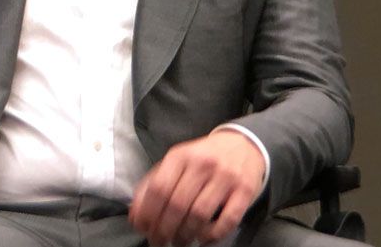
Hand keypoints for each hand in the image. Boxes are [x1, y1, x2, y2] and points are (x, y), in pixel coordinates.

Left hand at [128, 130, 264, 245]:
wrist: (242, 144)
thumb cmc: (203, 157)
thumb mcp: (177, 161)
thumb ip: (154, 182)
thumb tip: (136, 213)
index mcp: (181, 155)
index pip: (159, 187)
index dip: (148, 212)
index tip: (143, 228)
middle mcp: (202, 164)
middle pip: (177, 204)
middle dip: (164, 229)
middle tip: (160, 240)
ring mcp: (225, 177)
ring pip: (199, 214)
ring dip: (185, 234)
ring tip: (179, 241)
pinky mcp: (244, 191)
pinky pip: (227, 220)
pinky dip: (212, 235)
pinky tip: (202, 238)